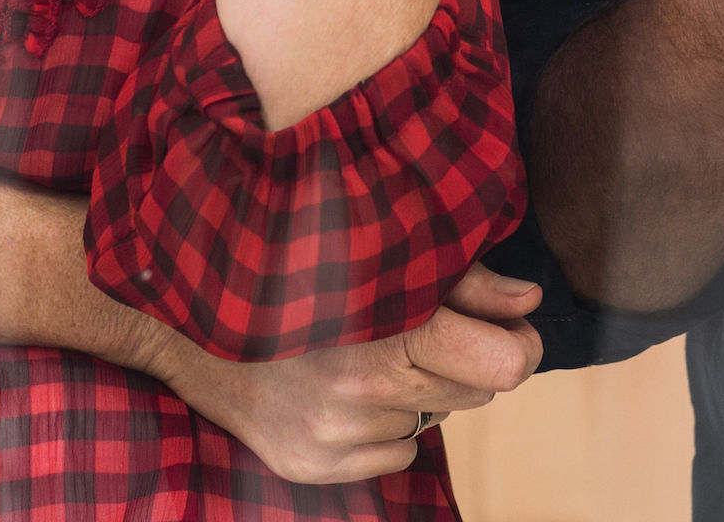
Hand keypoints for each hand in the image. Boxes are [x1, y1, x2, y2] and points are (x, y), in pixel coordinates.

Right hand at [151, 263, 542, 485]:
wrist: (193, 320)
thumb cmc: (299, 275)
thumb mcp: (381, 257)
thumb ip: (465, 283)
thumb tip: (529, 301)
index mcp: (387, 325)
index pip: (502, 364)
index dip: (519, 345)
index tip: (512, 331)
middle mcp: (362, 387)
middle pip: (475, 392)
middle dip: (464, 361)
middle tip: (421, 330)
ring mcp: (336, 435)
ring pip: (433, 418)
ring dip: (418, 390)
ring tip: (367, 353)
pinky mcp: (313, 466)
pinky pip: (397, 452)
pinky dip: (386, 426)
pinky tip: (344, 391)